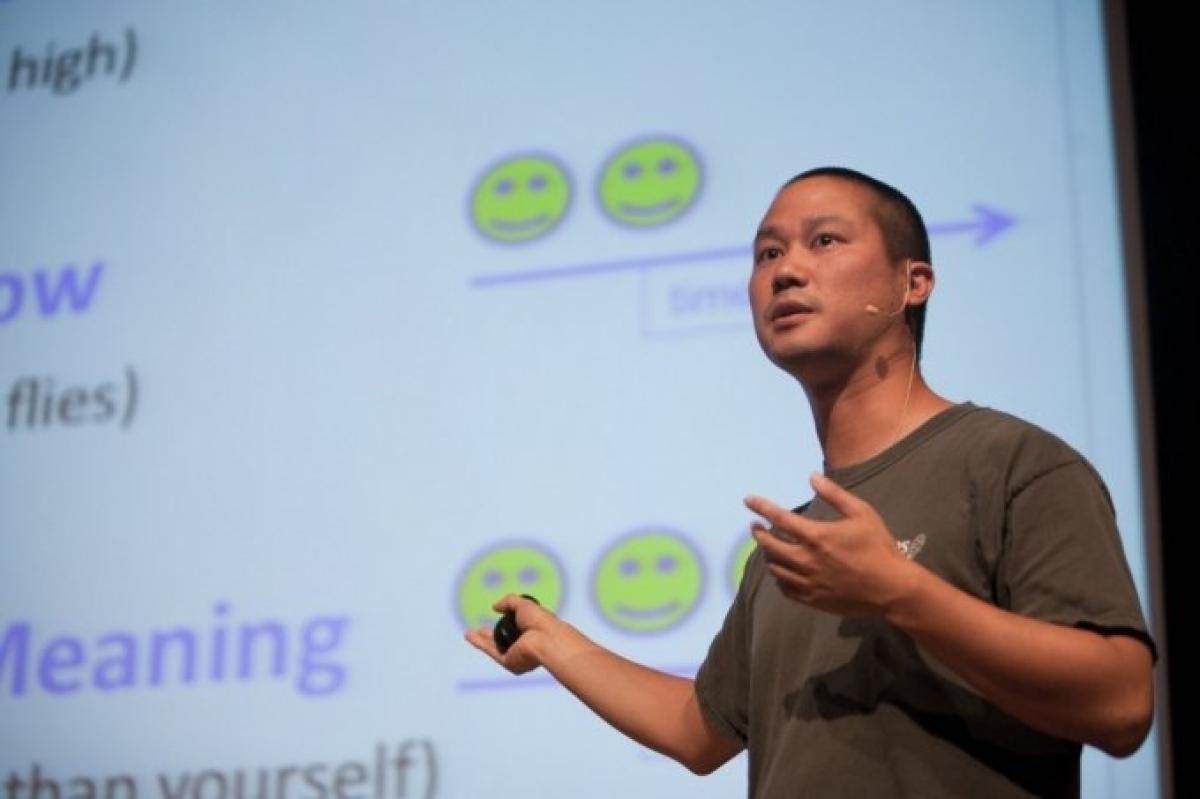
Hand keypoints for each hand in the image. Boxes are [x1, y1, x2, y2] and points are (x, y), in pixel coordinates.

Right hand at [464, 593, 554, 673]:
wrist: (546, 639)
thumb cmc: (541, 621)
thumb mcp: (523, 604)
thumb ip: (509, 602)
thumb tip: (495, 606)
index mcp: (534, 632)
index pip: (517, 628)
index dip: (506, 622)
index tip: (496, 615)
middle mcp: (525, 646)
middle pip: (504, 641)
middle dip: (490, 636)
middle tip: (479, 630)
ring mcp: (517, 655)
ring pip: (495, 647)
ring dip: (482, 641)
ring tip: (468, 633)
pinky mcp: (510, 663)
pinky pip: (492, 651)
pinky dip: (480, 643)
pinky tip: (469, 636)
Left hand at [745, 472, 916, 615]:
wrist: (891, 589)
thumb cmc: (878, 547)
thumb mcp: (861, 513)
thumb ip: (834, 494)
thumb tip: (812, 477)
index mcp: (816, 536)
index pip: (779, 518)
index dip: (761, 507)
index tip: (748, 500)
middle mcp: (806, 560)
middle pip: (770, 546)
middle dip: (758, 533)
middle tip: (755, 527)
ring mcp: (807, 582)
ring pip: (775, 568)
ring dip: (768, 555)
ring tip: (770, 548)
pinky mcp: (812, 599)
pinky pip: (785, 589)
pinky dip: (779, 578)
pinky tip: (782, 572)